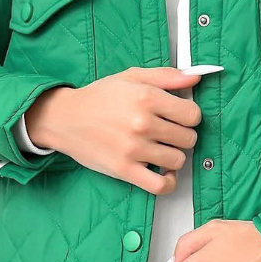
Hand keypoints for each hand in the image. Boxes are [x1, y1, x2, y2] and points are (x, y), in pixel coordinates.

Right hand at [23, 66, 219, 194]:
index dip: (189, 116)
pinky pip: (161, 185)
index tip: (179, 118)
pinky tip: (164, 172)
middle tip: (168, 133)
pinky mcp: (125, 170)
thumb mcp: (131, 77)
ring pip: (178, 160)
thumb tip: (195, 78)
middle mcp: (142, 123)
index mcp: (147, 97)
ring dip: (174, 156)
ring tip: (161, 149)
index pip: (193, 115)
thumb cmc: (98, 98)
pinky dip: (169, 181)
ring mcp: (134, 148)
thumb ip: (166, 76)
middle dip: (182, 135)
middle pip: (188, 138)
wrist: (64, 118)